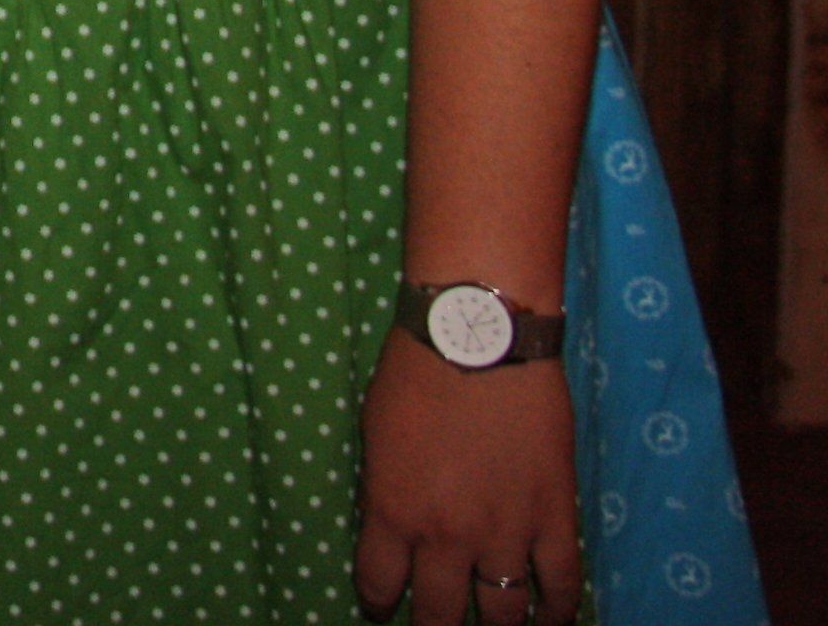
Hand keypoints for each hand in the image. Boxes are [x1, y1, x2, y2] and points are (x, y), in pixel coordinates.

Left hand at [352, 335, 581, 623]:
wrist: (479, 340)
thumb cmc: (414, 374)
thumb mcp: (374, 435)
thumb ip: (384, 490)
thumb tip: (390, 526)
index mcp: (394, 512)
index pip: (379, 583)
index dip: (378, 601)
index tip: (381, 607)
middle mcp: (448, 536)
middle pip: (440, 612)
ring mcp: (507, 532)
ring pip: (504, 612)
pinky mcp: (556, 517)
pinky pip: (563, 584)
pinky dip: (559, 610)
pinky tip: (551, 619)